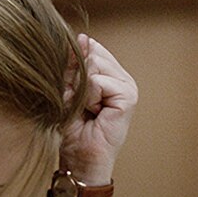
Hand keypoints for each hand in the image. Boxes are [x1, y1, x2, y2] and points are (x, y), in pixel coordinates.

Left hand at [59, 33, 135, 185]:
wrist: (80, 159)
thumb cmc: (73, 128)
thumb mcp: (69, 89)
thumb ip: (74, 65)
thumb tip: (81, 37)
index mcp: (111, 74)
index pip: (93, 49)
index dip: (74, 65)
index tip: (71, 91)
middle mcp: (123, 78)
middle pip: (92, 55)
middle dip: (77, 79)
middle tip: (79, 104)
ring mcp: (128, 87)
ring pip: (94, 66)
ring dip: (81, 90)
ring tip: (86, 109)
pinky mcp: (128, 97)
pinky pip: (97, 81)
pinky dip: (87, 98)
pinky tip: (92, 113)